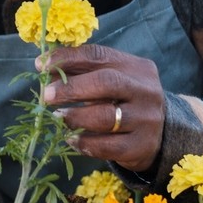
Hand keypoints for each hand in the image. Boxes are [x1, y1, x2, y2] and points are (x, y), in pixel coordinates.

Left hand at [37, 44, 164, 171]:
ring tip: (59, 118)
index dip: (67, 58)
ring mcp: (147, 119)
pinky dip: (84, 143)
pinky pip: (108, 146)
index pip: (98, 55)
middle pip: (106, 82)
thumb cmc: (124, 100)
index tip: (41, 64)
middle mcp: (145, 90)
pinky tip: (71, 140)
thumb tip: (43, 66)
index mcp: (136, 67)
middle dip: (71, 88)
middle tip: (46, 95)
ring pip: (106, 117)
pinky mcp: (142, 146)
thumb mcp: (110, 80)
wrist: (161, 133)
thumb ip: (81, 71)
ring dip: (75, 117)